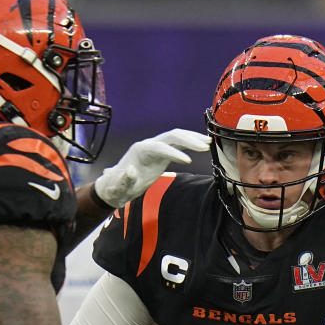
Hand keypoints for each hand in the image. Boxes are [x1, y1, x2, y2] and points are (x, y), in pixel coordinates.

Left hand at [93, 129, 209, 207]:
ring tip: (208, 142)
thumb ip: (123, 180)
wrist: (115, 186)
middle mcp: (148, 145)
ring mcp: (156, 147)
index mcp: (140, 151)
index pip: (160, 147)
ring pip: (176, 137)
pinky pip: (178, 144)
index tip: (188, 161)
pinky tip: (202, 145)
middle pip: (171, 136)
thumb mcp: (118, 188)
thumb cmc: (116, 188)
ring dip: (192, 138)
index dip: (173, 153)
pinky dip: (190, 144)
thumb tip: (130, 171)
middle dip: (188, 140)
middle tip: (205, 146)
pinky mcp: (161, 153)